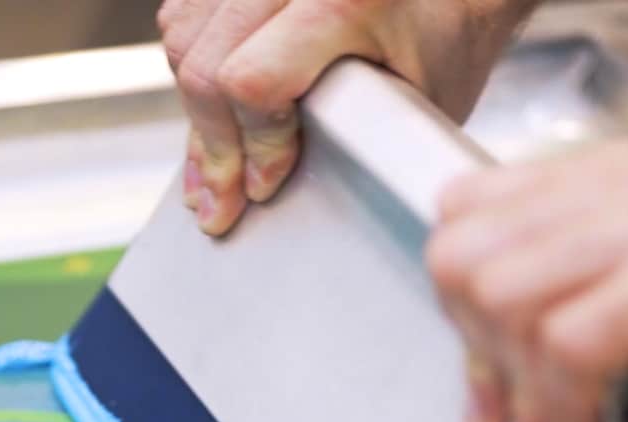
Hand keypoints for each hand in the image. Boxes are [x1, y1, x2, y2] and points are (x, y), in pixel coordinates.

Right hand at [159, 0, 536, 234]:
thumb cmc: (445, 38)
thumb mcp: (412, 102)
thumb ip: (338, 141)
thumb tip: (259, 190)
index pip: (252, 80)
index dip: (252, 146)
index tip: (261, 187)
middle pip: (203, 61)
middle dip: (212, 144)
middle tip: (222, 197)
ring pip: (183, 35)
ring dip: (192, 105)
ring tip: (213, 158)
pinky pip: (185, 13)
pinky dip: (190, 62)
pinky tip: (209, 102)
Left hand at [425, 140, 627, 421]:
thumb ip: (557, 300)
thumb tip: (476, 365)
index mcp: (606, 180)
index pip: (462, 216)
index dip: (459, 305)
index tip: (490, 368)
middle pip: (467, 259)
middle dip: (479, 352)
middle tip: (519, 411)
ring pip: (505, 298)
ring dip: (522, 389)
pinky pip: (567, 345)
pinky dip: (565, 408)